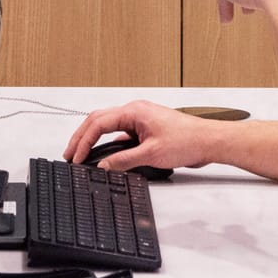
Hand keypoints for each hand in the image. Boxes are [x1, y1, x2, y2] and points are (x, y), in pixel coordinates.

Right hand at [62, 101, 221, 172]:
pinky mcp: (146, 129)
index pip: (98, 123)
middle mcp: (135, 111)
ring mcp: (140, 119)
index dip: (83, 141)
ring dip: (93, 139)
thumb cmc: (187, 141)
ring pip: (108, 125)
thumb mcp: (151, 155)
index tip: (75, 157)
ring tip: (81, 154)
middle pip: (98, 120)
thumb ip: (124, 160)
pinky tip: (105, 155)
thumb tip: (104, 166)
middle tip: (69, 154)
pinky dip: (109, 143)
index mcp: (133, 111)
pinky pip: (121, 133)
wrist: (208, 141)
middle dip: (81, 137)